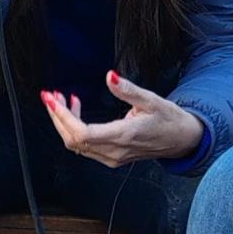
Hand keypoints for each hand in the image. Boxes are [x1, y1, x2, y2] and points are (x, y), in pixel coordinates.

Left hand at [41, 70, 202, 167]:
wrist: (182, 141)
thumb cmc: (169, 119)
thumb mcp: (152, 100)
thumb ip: (128, 90)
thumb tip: (110, 76)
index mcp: (124, 135)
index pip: (82, 133)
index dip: (63, 117)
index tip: (53, 99)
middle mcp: (115, 151)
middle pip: (73, 140)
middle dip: (57, 117)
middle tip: (50, 95)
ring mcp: (112, 158)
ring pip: (76, 145)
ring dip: (63, 123)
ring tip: (60, 99)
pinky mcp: (111, 158)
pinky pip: (85, 146)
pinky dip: (74, 129)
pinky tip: (75, 110)